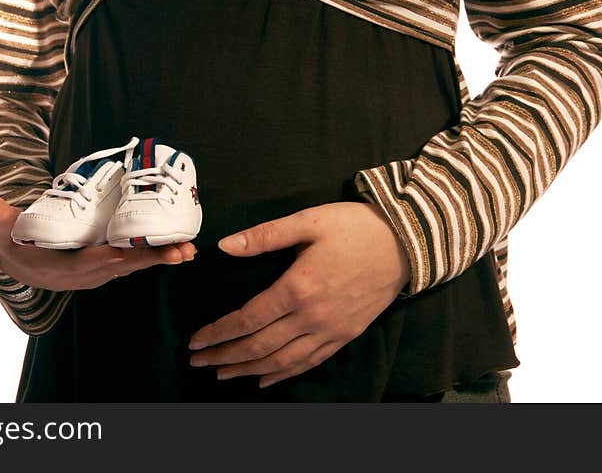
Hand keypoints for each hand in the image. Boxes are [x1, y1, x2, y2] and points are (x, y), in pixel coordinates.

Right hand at [0, 196, 196, 291]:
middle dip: (153, 259)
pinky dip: (157, 255)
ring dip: (163, 258)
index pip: (94, 261)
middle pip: (125, 266)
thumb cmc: (18, 246)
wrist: (25, 267)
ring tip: (190, 251)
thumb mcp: (5, 233)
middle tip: (183, 251)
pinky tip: (181, 248)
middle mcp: (90, 272)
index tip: (136, 250)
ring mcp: (103, 271)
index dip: (116, 256)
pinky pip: (137, 260)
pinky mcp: (111, 264)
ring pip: (136, 265)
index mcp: (67, 265)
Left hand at [188, 201, 409, 387]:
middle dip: (225, 357)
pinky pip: (309, 363)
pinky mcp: (346, 336)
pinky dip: (284, 375)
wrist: (406, 242)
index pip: (248, 319)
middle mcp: (312, 317)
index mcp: (298, 288)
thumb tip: (225, 246)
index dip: (218, 333)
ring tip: (223, 374)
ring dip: (248, 371)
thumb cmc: (354, 227)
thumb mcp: (308, 221)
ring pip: (282, 362)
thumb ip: (265, 236)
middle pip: (259, 347)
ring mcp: (331, 331)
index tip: (195, 341)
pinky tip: (265, 380)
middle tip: (197, 363)